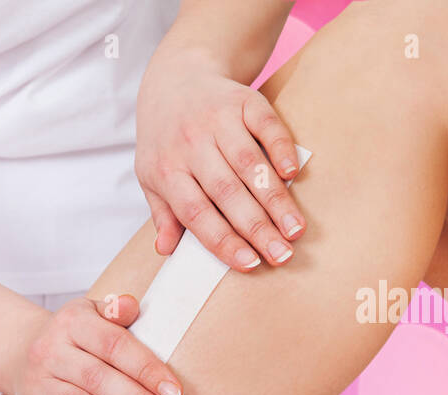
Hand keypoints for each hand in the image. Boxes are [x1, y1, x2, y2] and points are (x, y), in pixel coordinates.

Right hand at [10, 295, 182, 394]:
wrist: (25, 353)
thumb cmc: (77, 339)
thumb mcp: (94, 314)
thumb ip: (116, 312)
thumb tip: (130, 306)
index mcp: (72, 322)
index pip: (114, 345)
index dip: (146, 370)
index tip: (174, 393)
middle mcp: (48, 351)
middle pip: (98, 379)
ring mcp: (35, 382)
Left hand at [136, 46, 304, 267]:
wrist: (176, 78)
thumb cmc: (166, 140)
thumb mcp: (152, 176)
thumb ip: (163, 213)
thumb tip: (165, 250)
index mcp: (166, 170)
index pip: (195, 212)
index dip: (222, 239)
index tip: (249, 263)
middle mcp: (190, 144)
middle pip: (226, 192)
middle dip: (256, 227)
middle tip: (281, 255)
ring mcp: (217, 120)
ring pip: (248, 164)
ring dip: (275, 198)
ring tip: (295, 229)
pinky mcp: (243, 101)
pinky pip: (265, 125)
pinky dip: (280, 148)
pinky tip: (295, 174)